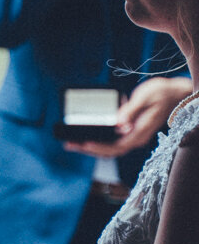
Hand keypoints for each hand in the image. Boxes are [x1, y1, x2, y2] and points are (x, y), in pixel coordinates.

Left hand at [65, 77, 191, 158]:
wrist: (174, 92)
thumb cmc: (161, 93)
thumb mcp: (144, 98)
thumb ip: (130, 111)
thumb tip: (119, 124)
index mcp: (139, 133)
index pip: (116, 147)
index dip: (99, 147)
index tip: (85, 144)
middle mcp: (136, 137)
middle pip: (109, 150)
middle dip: (89, 149)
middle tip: (69, 145)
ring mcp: (133, 135)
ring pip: (109, 147)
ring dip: (91, 146)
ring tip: (72, 143)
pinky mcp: (130, 130)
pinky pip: (112, 140)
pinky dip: (98, 140)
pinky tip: (85, 135)